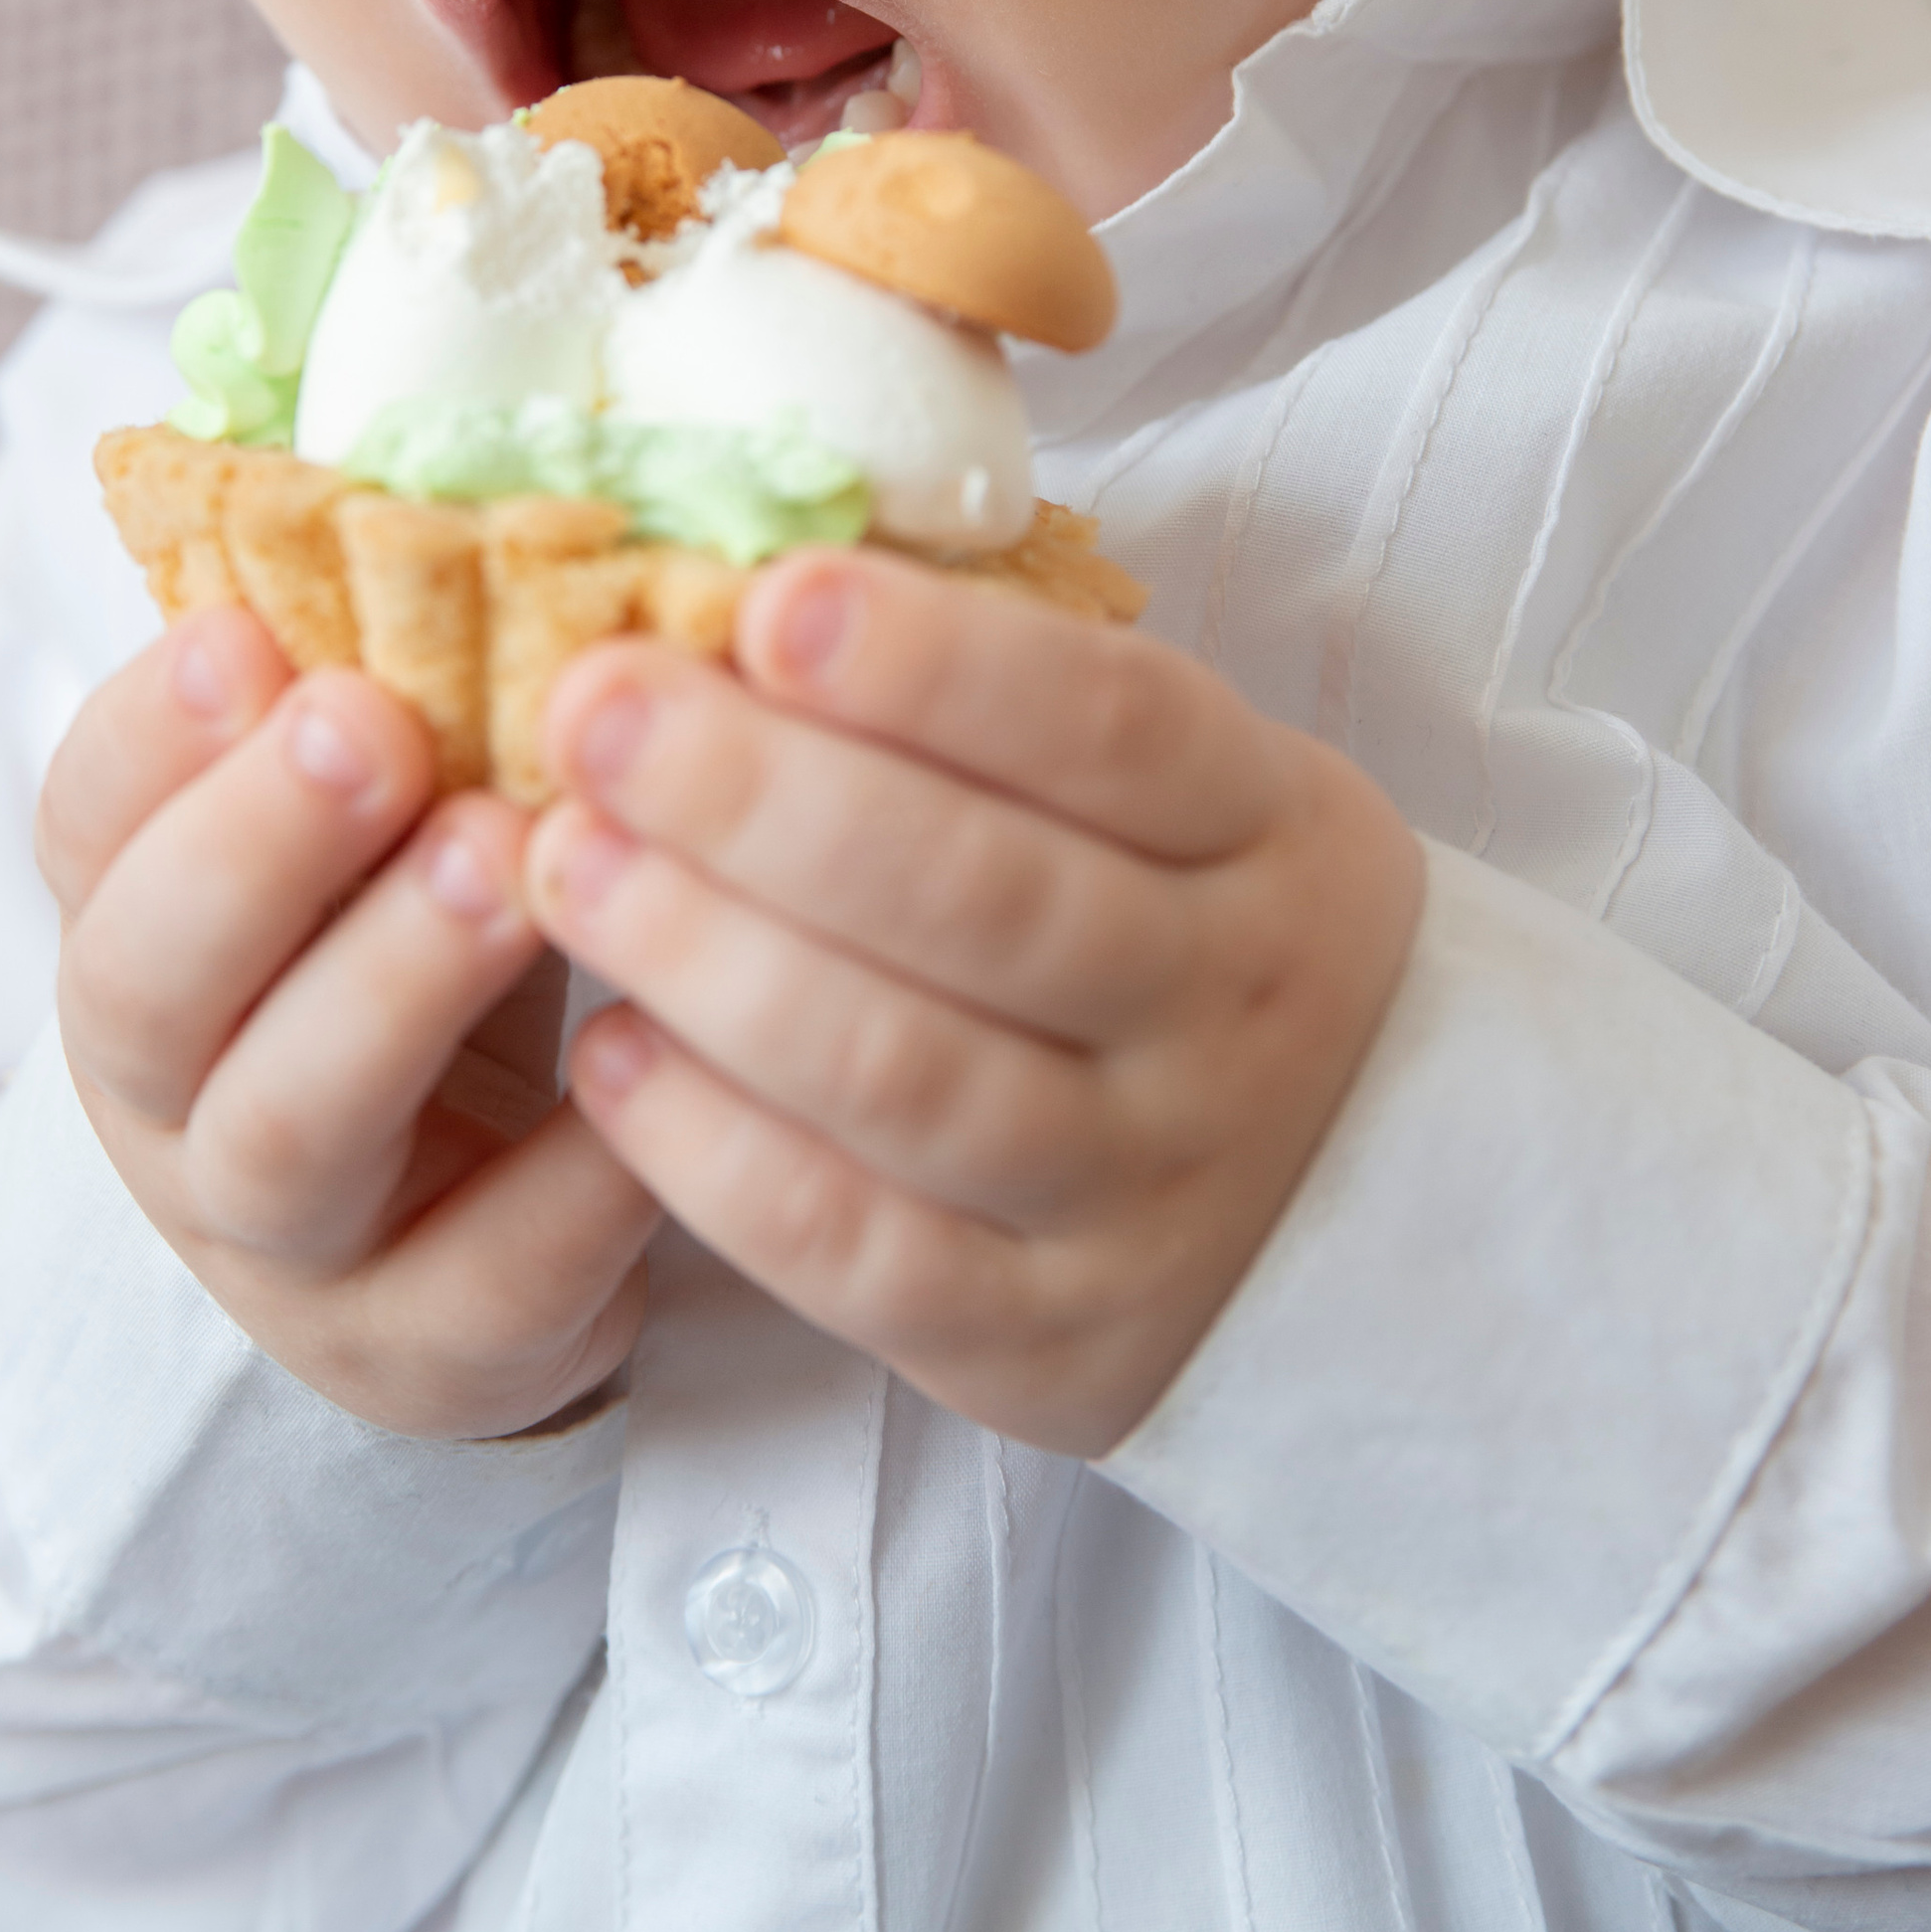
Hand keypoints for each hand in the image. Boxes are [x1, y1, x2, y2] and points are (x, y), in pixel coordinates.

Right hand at [38, 606, 659, 1438]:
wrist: (449, 1229)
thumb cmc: (418, 943)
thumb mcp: (378, 807)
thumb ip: (395, 666)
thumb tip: (468, 470)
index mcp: (140, 911)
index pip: (88, 817)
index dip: (155, 732)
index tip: (245, 632)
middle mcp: (170, 1083)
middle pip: (144, 980)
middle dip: (253, 846)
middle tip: (375, 726)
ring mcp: (280, 1240)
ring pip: (282, 1137)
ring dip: (388, 990)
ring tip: (513, 866)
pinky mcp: (420, 1355)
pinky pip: (476, 1292)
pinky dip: (564, 1190)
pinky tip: (648, 1074)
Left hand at [521, 552, 1423, 1456]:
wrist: (1363, 1199)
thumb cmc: (1198, 919)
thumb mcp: (1190, 785)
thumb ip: (1005, 701)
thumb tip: (743, 590)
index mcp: (1265, 832)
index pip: (1113, 730)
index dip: (939, 667)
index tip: (773, 596)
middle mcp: (1223, 1010)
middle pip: (988, 901)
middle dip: (765, 798)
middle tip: (596, 712)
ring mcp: (1143, 1189)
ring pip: (908, 1079)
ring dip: (712, 962)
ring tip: (566, 865)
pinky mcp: (1047, 1341)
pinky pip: (864, 1255)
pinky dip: (720, 1157)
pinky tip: (611, 1055)